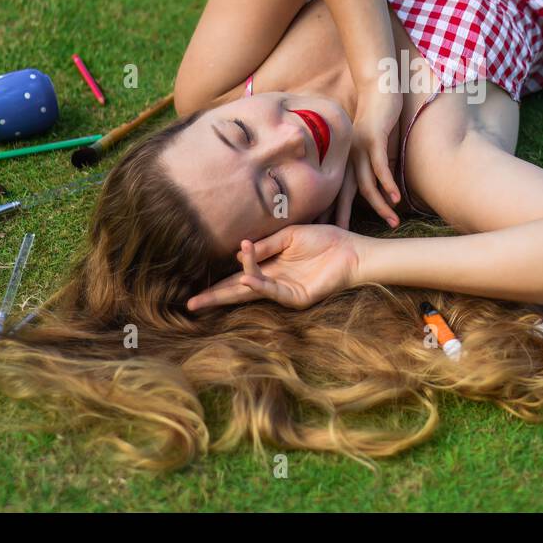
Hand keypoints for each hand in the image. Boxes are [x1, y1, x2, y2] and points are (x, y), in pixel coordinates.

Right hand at [186, 225, 363, 311]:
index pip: (238, 276)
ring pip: (252, 291)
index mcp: (270, 267)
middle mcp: (273, 281)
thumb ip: (265, 245)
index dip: (218, 281)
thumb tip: (238, 252)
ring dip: (232, 288)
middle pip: (238, 290)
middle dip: (214, 298)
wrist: (351, 250)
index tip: (196, 286)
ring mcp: (285, 291)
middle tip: (190, 305)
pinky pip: (273, 292)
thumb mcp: (289, 236)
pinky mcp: (298, 297)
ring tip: (208, 292)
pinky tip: (244, 280)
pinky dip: (258, 285)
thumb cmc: (323, 240)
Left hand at [332, 87, 401, 229]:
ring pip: (367, 184)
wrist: (377, 88)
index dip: (331, 212)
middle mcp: (348, 157)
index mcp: (344, 160)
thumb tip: (378, 190)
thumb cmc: (376, 119)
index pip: (334, 192)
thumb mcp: (369, 146)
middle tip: (344, 239)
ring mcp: (359, 148)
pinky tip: (395, 198)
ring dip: (380, 205)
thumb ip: (370, 166)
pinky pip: (380, 166)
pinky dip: (388, 183)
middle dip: (343, 217)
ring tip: (392, 222)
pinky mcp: (374, 139)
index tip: (327, 234)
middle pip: (343, 193)